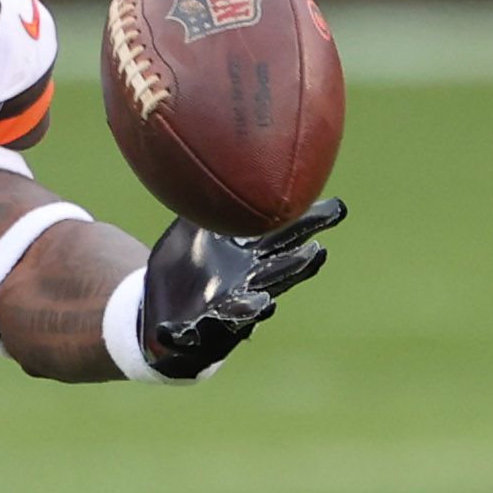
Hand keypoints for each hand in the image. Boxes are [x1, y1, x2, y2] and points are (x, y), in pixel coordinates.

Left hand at [141, 198, 344, 377]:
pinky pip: (192, 334)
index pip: (284, 239)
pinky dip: (187, 334)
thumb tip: (217, 158)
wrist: (155, 307)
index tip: (337, 208)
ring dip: (256, 307)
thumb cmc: (183, 265)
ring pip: (245, 309)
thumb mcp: (191, 230)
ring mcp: (221, 311)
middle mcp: (244, 286)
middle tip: (318, 252)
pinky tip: (179, 330)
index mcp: (247, 259)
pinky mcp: (193, 332)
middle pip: (276, 275)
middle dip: (296, 266)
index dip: (308, 226)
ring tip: (267, 304)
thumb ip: (207, 204)